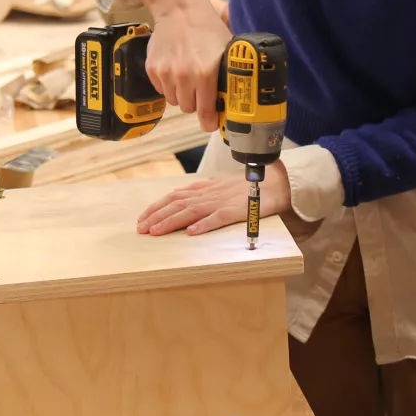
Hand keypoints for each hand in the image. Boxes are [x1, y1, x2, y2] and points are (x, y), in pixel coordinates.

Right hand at [131, 0, 233, 131]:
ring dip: (181, 94)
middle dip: (196, 102)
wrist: (179, 10)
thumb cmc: (207, 29)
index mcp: (205, 74)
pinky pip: (161, 90)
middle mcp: (183, 76)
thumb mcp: (226, 51)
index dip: (209, 121)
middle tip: (201, 90)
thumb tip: (235, 100)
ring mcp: (165, 73)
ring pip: (174, 101)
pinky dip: (168, 85)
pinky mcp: (152, 69)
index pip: (205, 112)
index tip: (211, 123)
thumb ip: (228, 76)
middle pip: (189, 108)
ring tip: (187, 76)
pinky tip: (175, 69)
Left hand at [137, 162, 290, 235]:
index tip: (142, 218)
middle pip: (177, 205)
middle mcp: (209, 195)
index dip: (157, 207)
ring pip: (191, 211)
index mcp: (205, 189)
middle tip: (141, 229)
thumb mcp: (219, 185)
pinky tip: (191, 232)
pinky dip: (204, 225)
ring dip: (171, 221)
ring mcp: (222, 202)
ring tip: (156, 231)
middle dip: (157, 216)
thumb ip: (200, 191)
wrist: (275, 182)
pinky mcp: (236, 211)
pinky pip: (218, 218)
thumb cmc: (247, 186)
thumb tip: (179, 195)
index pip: (174, 196)